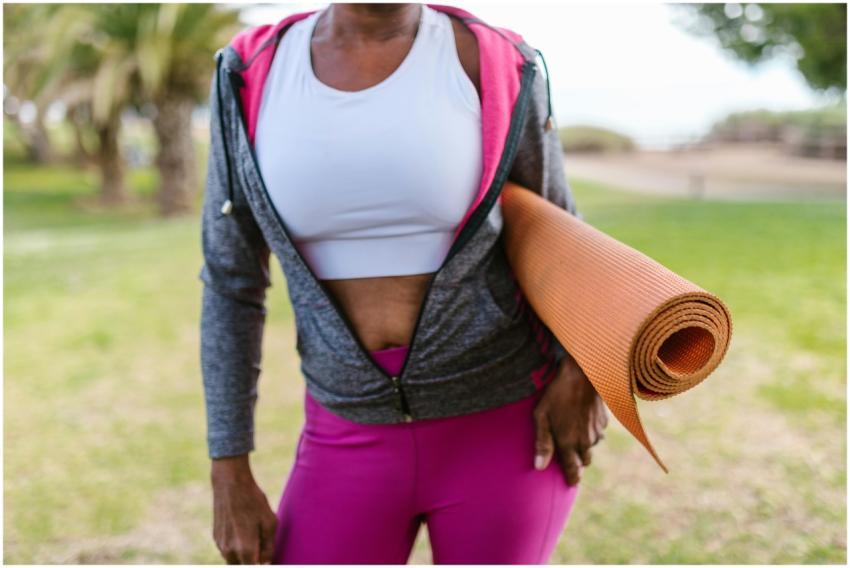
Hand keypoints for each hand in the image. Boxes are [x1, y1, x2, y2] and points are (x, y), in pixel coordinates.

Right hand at [211, 455, 278, 563]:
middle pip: (243, 566)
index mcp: (245, 550)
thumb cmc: (253, 501)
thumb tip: (266, 563)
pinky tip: (243, 529)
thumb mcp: (269, 522)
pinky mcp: (216, 538)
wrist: (230, 484)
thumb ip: (269, 547)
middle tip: (262, 548)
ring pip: (234, 560)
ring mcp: (220, 545)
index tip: (267, 558)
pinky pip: (228, 550)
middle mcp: (229, 551)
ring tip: (253, 535)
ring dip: (244, 556)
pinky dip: (236, 547)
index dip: (262, 564)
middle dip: (253, 561)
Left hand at [533, 352, 607, 484]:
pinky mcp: (604, 422)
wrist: (582, 375)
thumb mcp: (541, 416)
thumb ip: (542, 442)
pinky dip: (590, 432)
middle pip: (584, 461)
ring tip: (572, 433)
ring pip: (591, 447)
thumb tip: (539, 467)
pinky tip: (581, 420)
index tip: (570, 483)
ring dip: (583, 445)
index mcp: (568, 443)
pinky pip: (597, 433)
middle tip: (568, 456)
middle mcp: (585, 442)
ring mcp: (596, 432)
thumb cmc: (557, 394)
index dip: (572, 478)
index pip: (573, 470)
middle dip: (577, 462)